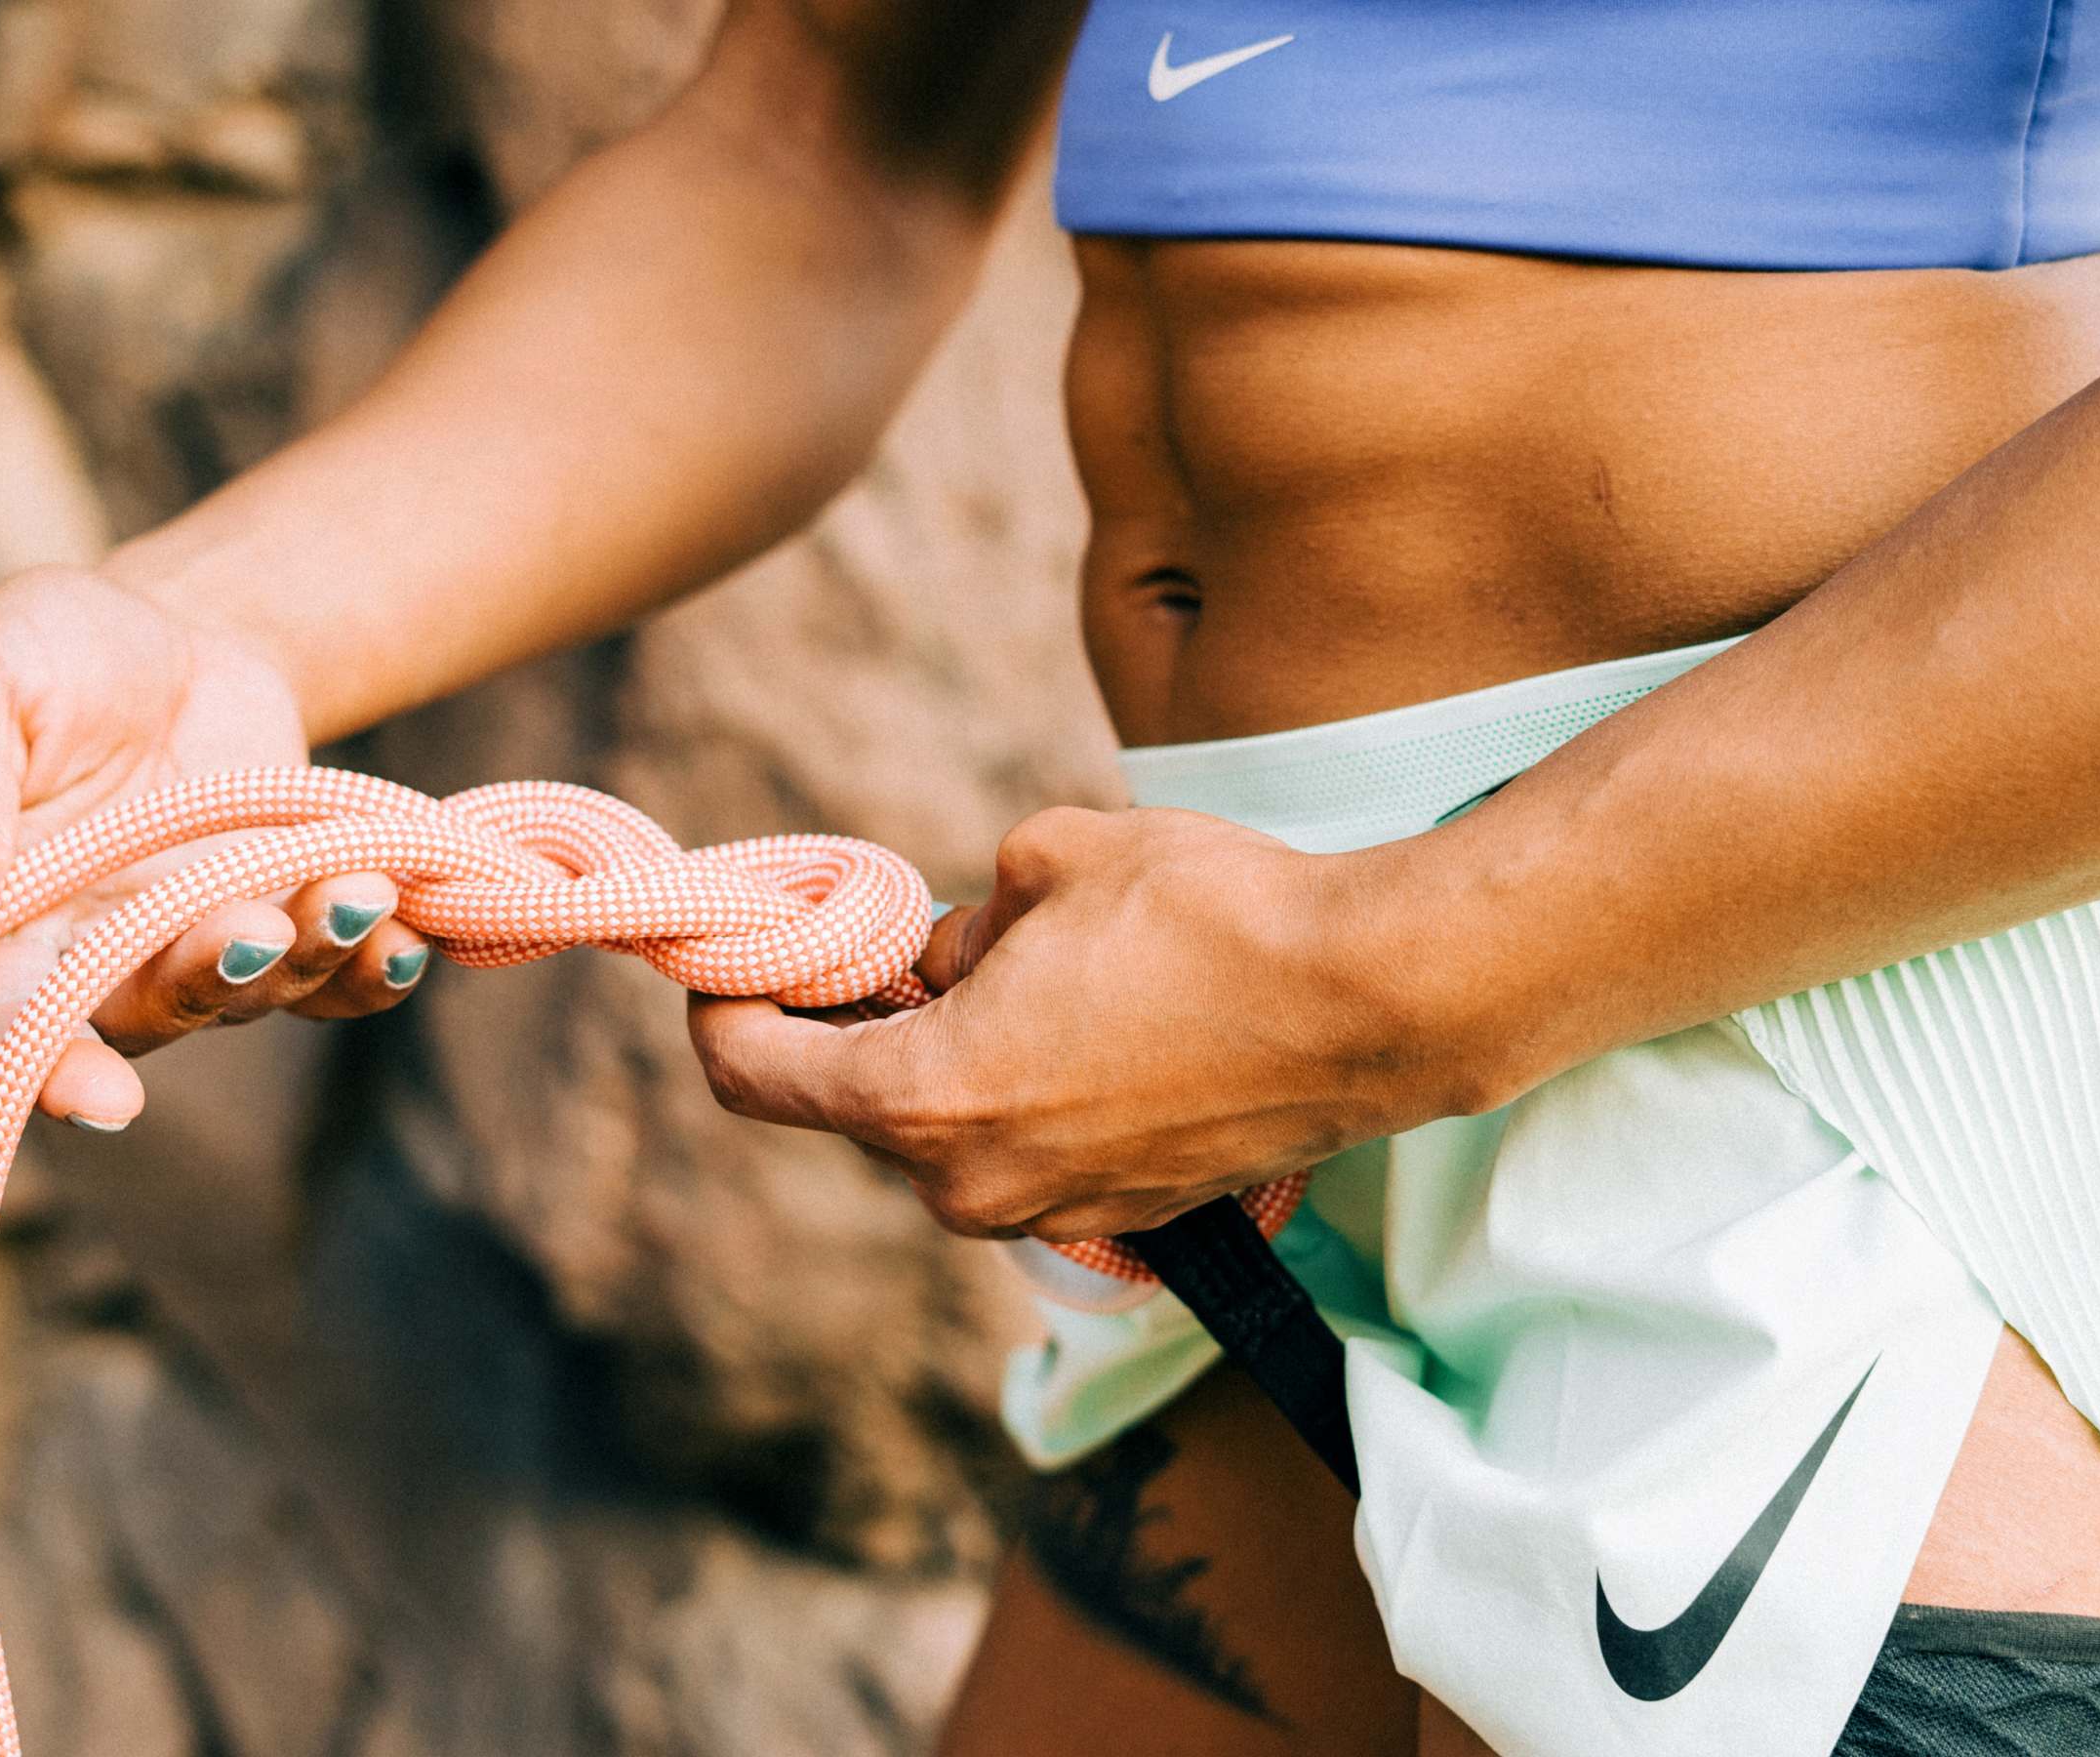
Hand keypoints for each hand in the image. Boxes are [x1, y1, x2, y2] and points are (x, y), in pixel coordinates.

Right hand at [0, 567, 429, 1128]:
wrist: (181, 632)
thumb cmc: (58, 654)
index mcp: (2, 927)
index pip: (9, 1026)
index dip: (50, 1070)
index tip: (105, 1098)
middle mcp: (101, 960)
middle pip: (152, 1013)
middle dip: (213, 978)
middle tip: (258, 925)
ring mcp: (203, 950)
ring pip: (256, 995)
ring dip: (312, 956)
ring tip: (361, 891)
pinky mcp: (290, 925)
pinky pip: (335, 981)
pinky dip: (376, 970)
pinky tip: (411, 933)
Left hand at [686, 806, 1493, 1242]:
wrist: (1374, 1002)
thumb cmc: (1209, 918)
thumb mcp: (1047, 865)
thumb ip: (958, 923)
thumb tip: (933, 958)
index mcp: (927, 1101)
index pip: (756, 1079)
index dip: (724, 1010)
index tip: (733, 961)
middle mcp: (976, 1185)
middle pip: (857, 1106)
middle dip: (858, 1022)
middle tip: (884, 938)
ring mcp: (1057, 1214)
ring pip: (951, 1129)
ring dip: (952, 1054)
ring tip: (1021, 963)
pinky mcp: (1129, 1215)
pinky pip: (1033, 1148)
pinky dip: (1027, 1090)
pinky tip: (1091, 1014)